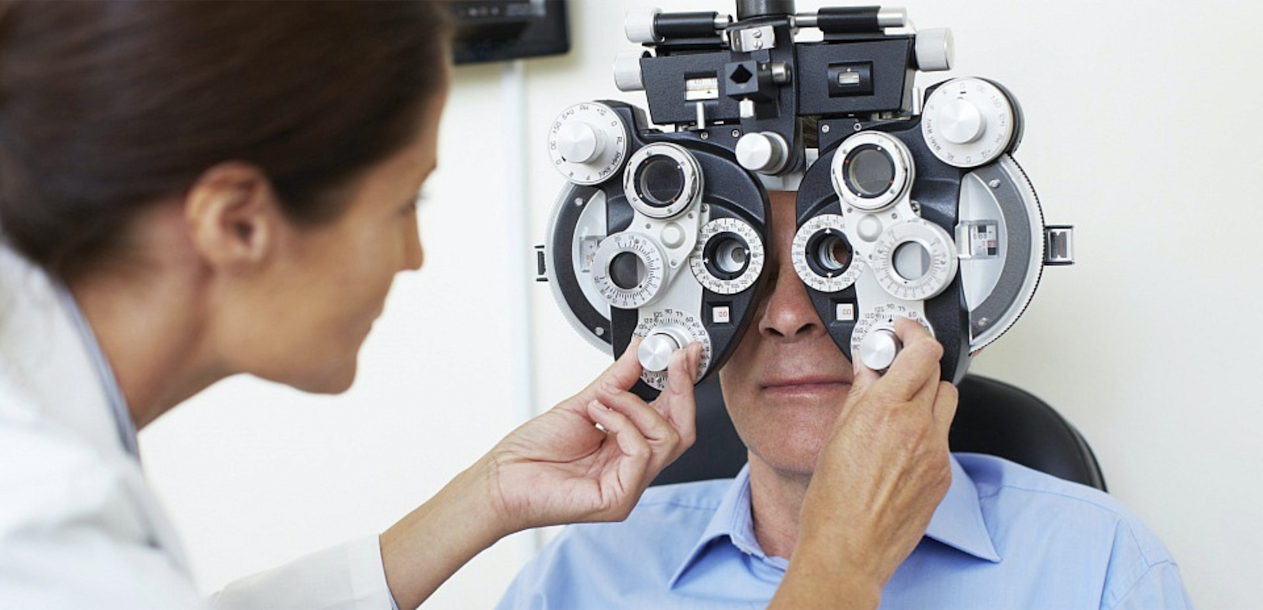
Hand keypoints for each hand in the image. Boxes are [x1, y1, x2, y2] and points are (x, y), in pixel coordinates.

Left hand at [482, 338, 701, 532]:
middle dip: (681, 389)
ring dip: (637, 406)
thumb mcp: (583, 404)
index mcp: (627, 446)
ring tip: (605, 398)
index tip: (685, 353)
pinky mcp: (619, 498)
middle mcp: (632, 467)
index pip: (671, 416)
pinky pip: (642, 453)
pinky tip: (600, 416)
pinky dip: (623, 425)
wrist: (502, 479)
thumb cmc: (532, 452)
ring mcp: (628, 485)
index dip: (683, 384)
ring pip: (667, 439)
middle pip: (683, 431)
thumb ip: (616, 379)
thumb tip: (640, 351)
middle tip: (670, 360)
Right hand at [773, 317, 956, 608]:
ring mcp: (935, 452)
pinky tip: (900, 446)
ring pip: (945, 403)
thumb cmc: (833, 503)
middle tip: (893, 368)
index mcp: (885, 410)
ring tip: (898, 407)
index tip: (902, 331)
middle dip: (916, 364)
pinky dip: (927, 430)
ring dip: (926, 395)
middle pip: (936, 372)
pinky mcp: (943, 475)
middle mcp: (917, 428)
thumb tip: (869, 366)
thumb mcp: (837, 433)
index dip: (914, 333)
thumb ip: (860, 392)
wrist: (848, 548)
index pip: (922, 352)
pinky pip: (943, 437)